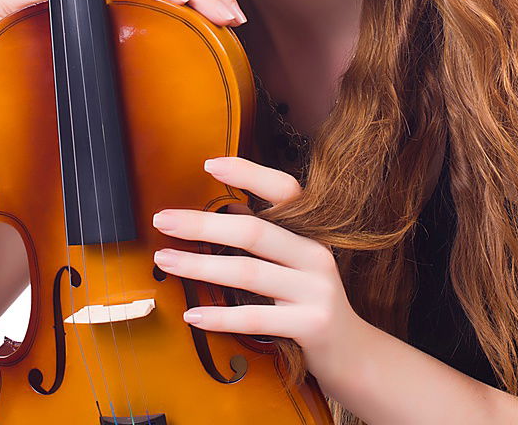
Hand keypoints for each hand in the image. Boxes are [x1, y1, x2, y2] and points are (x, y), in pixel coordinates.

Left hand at [151, 155, 360, 388]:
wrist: (354, 353)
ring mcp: (315, 290)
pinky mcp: (311, 324)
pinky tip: (193, 315)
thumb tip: (220, 213)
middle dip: (203, 224)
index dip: (248, 173)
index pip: (283, 190)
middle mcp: (316, 254)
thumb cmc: (311, 302)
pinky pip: (256, 317)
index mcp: (311, 232)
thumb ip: (268, 240)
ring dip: (201, 266)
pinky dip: (220, 316)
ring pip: (249, 272)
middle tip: (163, 220)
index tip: (209, 164)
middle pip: (253, 230)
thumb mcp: (296, 264)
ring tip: (166, 261)